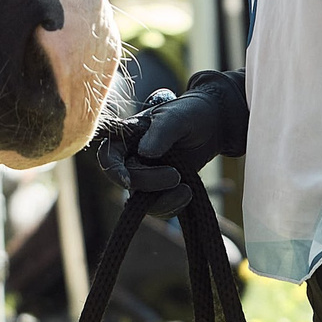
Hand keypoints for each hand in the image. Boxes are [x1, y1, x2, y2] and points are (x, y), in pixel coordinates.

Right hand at [96, 71, 247, 218]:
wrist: (212, 126)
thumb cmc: (189, 114)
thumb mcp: (176, 118)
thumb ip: (160, 132)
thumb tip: (145, 152)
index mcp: (127, 137)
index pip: (108, 157)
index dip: (113, 170)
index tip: (127, 181)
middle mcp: (132, 158)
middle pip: (128, 180)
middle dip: (151, 183)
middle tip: (176, 176)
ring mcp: (146, 175)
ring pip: (141, 200)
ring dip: (162, 200)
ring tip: (186, 190)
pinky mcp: (161, 190)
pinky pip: (159, 207)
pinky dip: (172, 206)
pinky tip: (187, 194)